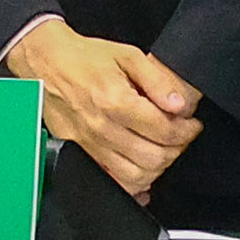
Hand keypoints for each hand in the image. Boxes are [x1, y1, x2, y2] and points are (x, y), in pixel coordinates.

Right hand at [3, 20, 205, 196]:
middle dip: (177, 150)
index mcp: (115, 102)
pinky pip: (113, 182)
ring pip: (136, 176)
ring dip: (158, 167)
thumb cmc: (85, 58)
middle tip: (181, 137)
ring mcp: (90, 146)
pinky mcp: (81, 154)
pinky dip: (134, 183)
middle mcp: (102, 128)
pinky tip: (143, 170)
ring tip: (163, 150)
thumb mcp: (128, 55)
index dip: (187, 131)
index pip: (164, 132)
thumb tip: (180, 105)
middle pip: (154, 158)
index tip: (191, 125)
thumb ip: (158, 80)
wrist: (47, 63)